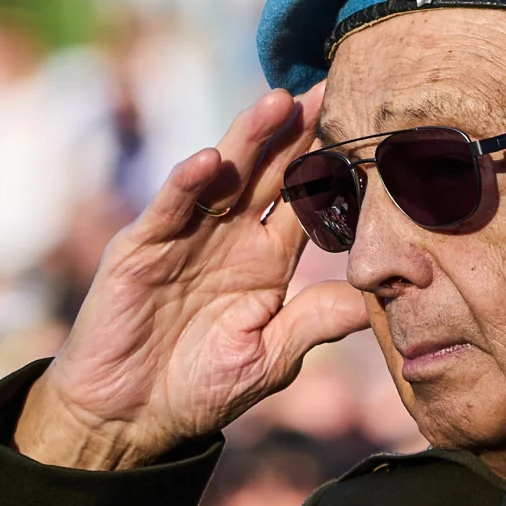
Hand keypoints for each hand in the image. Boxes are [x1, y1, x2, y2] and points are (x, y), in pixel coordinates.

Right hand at [17, 88, 378, 470]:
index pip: (304, 201)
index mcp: (266, 261)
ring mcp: (184, 236)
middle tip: (327, 88)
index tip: (364, 128)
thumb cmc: (200, 388)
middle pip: (268, 173)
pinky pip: (168, 208)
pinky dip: (187, 183)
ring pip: (221, 175)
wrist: (130, 417)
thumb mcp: (269, 359)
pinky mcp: (141, 248)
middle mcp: (228, 237)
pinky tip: (210, 161)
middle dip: (295, 132)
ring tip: (278, 103)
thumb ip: (315, 322)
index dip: (330, 167)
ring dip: (247, 139)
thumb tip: (376, 296)